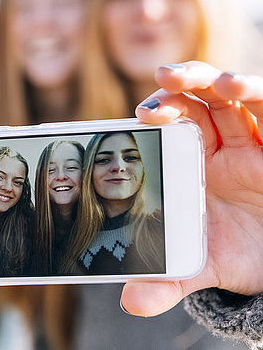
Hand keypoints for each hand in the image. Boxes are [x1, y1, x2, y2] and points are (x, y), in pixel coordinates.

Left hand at [121, 61, 262, 316]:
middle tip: (164, 79)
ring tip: (219, 82)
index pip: (171, 123)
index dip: (159, 110)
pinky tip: (242, 88)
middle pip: (199, 100)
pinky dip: (257, 95)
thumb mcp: (200, 267)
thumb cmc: (234, 254)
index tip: (142, 115)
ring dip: (225, 82)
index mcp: (190, 164)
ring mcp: (252, 143)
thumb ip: (164, 280)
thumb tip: (131, 302)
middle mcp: (220, 146)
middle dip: (182, 84)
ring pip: (236, 98)